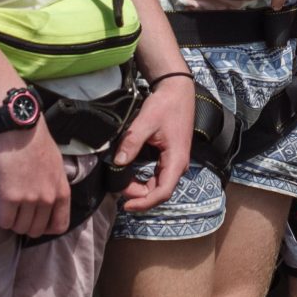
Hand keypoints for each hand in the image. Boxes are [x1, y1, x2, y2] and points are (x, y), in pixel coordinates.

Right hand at [0, 120, 71, 239]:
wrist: (19, 127)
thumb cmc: (36, 140)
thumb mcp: (56, 165)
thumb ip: (54, 185)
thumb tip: (46, 198)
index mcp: (62, 191)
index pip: (60, 226)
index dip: (45, 228)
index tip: (34, 220)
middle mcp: (48, 199)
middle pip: (36, 230)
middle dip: (24, 224)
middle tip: (15, 211)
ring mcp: (30, 200)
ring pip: (19, 228)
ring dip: (9, 220)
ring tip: (4, 204)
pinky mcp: (10, 197)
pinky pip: (3, 221)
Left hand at [115, 72, 196, 211]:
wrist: (176, 91)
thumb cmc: (165, 105)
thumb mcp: (145, 122)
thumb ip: (132, 143)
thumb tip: (118, 162)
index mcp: (176, 160)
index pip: (163, 192)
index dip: (145, 203)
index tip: (126, 205)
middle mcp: (178, 165)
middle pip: (159, 191)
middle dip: (139, 195)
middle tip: (118, 189)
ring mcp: (174, 162)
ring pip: (157, 185)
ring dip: (140, 188)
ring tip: (121, 183)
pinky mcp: (169, 158)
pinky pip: (157, 176)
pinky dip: (143, 180)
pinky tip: (130, 176)